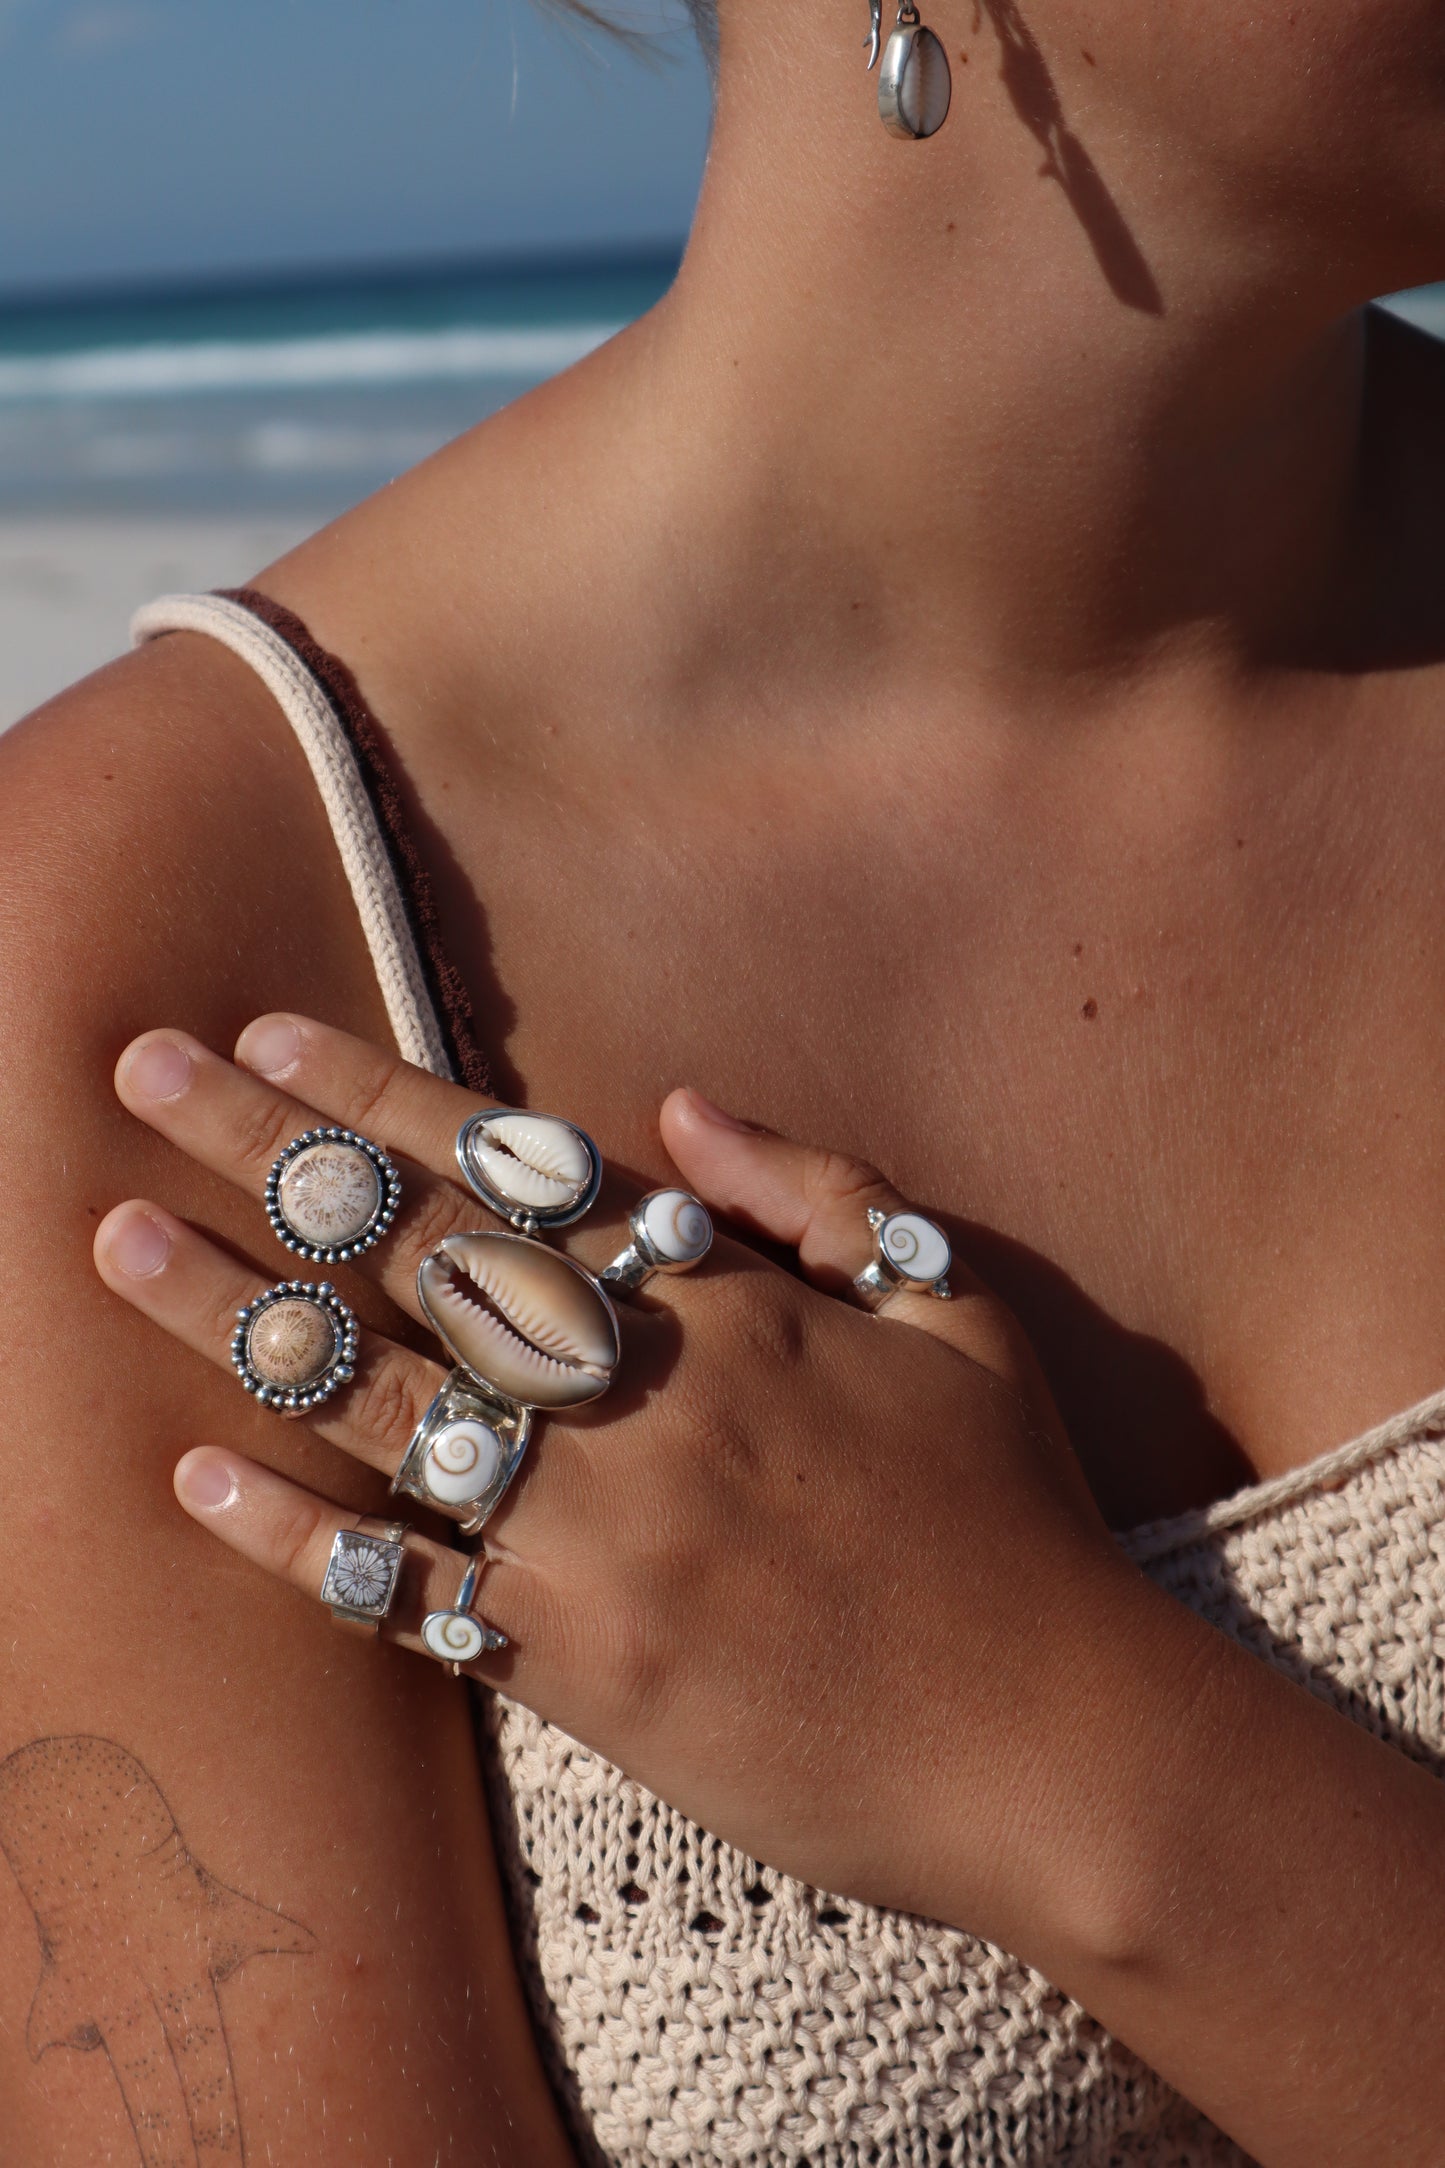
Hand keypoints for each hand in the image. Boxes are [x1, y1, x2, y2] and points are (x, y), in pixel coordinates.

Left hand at [94, 1015, 1151, 1948]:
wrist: (1055, 1750)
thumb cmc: (1019, 1520)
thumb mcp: (959, 1314)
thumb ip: (823, 1190)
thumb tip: (678, 1104)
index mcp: (730, 1306)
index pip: (514, 1170)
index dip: (381, 1094)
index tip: (267, 1034)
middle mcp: (641, 1403)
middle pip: (415, 1257)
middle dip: (264, 1156)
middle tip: (135, 1076)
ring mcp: (598, 1539)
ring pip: (376, 1403)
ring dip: (233, 1317)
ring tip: (113, 1244)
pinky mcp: (579, 1670)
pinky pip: (407, 1593)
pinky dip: (295, 1539)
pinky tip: (193, 1486)